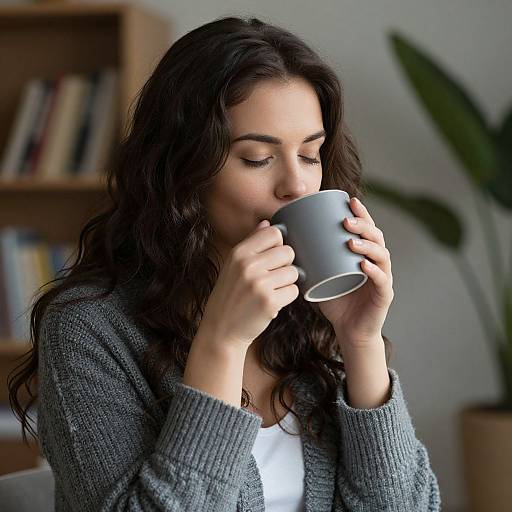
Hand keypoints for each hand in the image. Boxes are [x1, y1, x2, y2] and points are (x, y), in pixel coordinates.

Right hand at [199, 220, 299, 351]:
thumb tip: (268, 223)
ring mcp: (259, 284)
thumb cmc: (229, 296)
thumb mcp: (232, 265)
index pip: (274, 233)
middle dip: (286, 265)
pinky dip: (287, 298)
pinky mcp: (269, 302)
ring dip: (288, 283)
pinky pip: (294, 291)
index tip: (273, 258)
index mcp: (239, 253)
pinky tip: (273, 303)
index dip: (279, 245)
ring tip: (272, 291)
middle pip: (288, 251)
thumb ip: (251, 243)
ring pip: (294, 272)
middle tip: (274, 278)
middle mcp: (248, 265)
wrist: (221, 330)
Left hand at [318, 197, 393, 348]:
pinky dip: (374, 272)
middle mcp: (377, 262)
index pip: (366, 228)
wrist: (349, 331)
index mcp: (364, 254)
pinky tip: (364, 266)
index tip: (349, 201)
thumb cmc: (333, 300)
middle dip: (363, 225)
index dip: (361, 213)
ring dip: (367, 246)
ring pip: (382, 255)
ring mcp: (383, 278)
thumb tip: (282, 241)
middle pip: (376, 237)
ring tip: (351, 241)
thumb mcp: (319, 275)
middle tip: (345, 221)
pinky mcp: (383, 295)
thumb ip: (307, 258)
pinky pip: (382, 281)